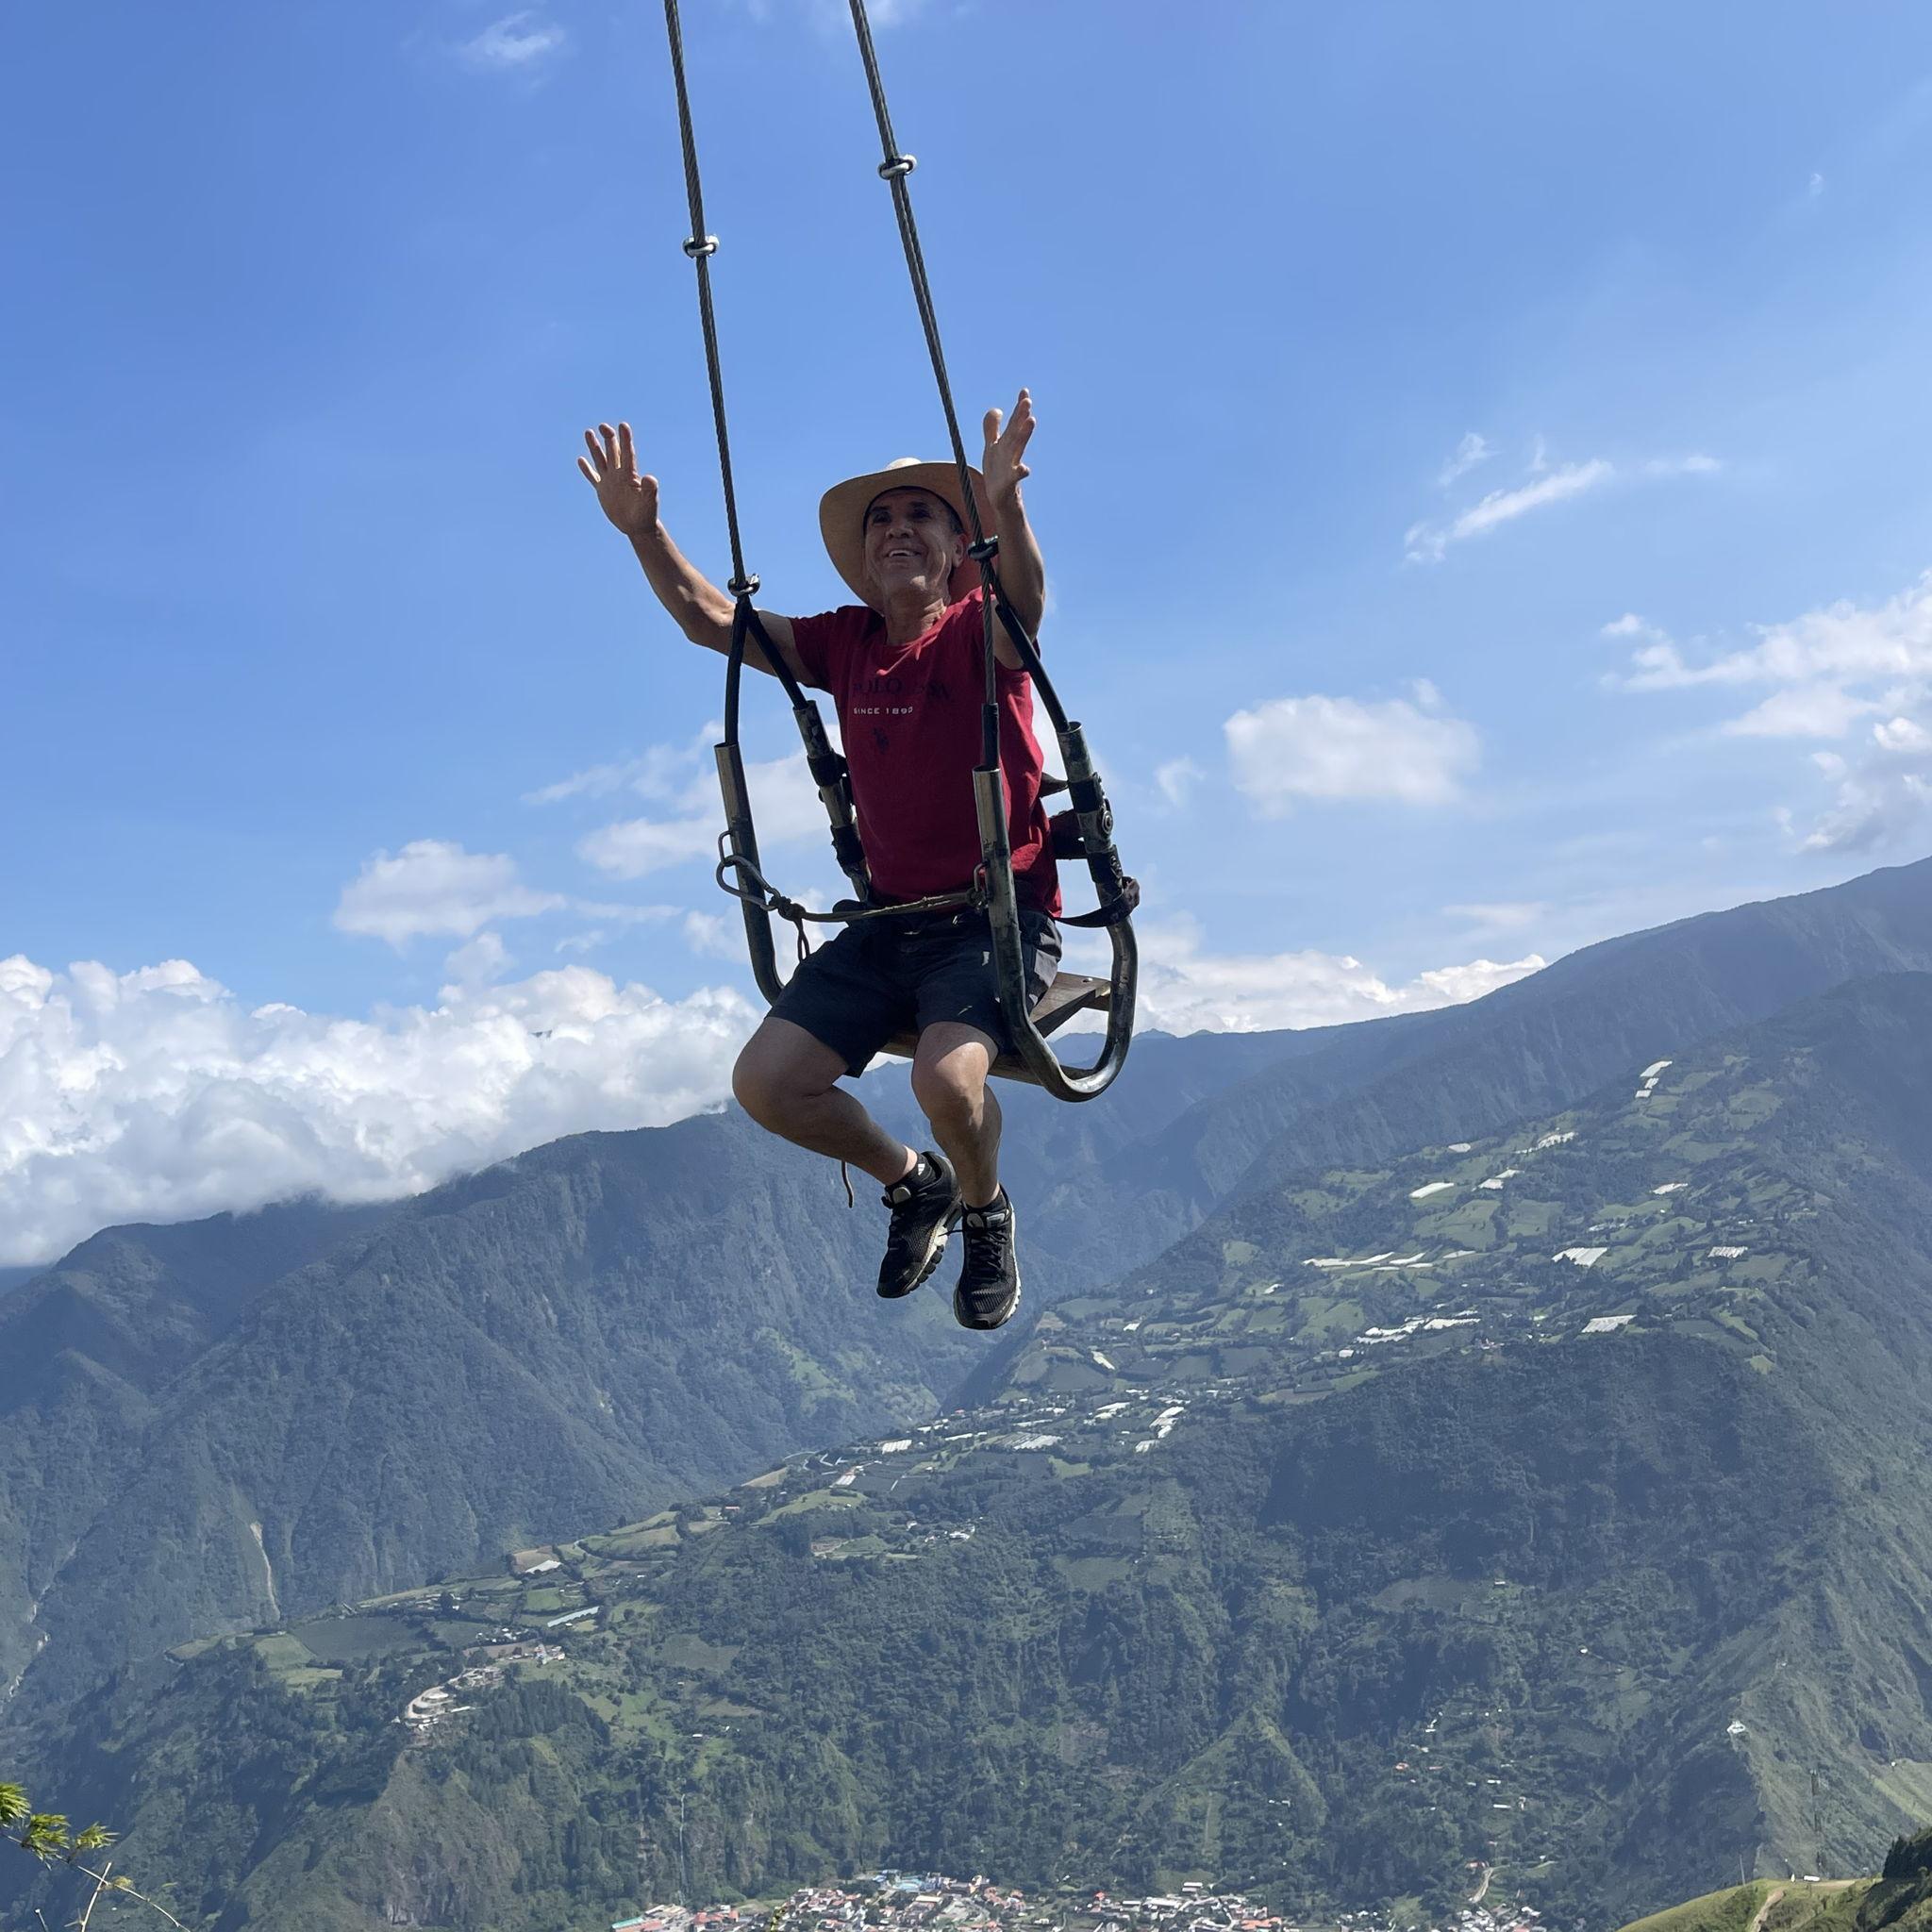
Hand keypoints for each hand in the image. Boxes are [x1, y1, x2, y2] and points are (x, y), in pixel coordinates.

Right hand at [577, 422, 659, 538]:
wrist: (637, 526)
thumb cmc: (646, 513)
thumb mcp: (648, 501)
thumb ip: (649, 489)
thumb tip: (650, 478)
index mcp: (630, 475)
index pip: (628, 453)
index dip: (626, 439)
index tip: (623, 425)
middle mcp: (619, 474)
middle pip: (613, 452)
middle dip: (609, 438)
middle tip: (604, 426)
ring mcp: (610, 481)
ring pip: (601, 460)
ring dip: (594, 447)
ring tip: (588, 431)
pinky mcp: (602, 490)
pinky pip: (593, 477)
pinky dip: (587, 469)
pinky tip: (581, 459)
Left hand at [981, 388, 1034, 508]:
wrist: (1001, 500)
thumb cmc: (998, 473)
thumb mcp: (992, 448)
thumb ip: (992, 429)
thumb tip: (995, 409)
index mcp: (1006, 443)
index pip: (1014, 422)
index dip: (1018, 407)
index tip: (1025, 390)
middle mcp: (1011, 452)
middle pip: (1016, 431)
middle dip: (1021, 416)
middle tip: (1028, 400)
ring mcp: (1011, 466)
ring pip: (1017, 448)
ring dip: (1024, 434)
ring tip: (1031, 420)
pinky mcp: (1009, 482)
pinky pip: (1015, 476)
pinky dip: (1021, 472)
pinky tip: (1025, 469)